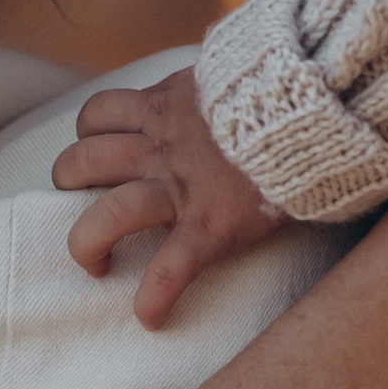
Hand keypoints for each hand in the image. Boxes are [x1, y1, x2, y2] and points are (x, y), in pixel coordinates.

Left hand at [53, 65, 293, 325]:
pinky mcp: (210, 225)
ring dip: (87, 242)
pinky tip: (151, 317)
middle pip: (83, 160)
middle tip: (81, 204)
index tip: (96, 154)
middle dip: (70, 185)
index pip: (102, 111)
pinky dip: (154, 298)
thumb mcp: (234, 71)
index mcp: (165, 107)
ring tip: (97, 262)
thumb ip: (212, 79)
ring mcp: (180, 187)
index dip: (88, 134)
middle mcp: (161, 147)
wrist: (317, 110)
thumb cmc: (284, 93)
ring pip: (106, 215)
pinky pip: (168, 270)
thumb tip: (220, 74)